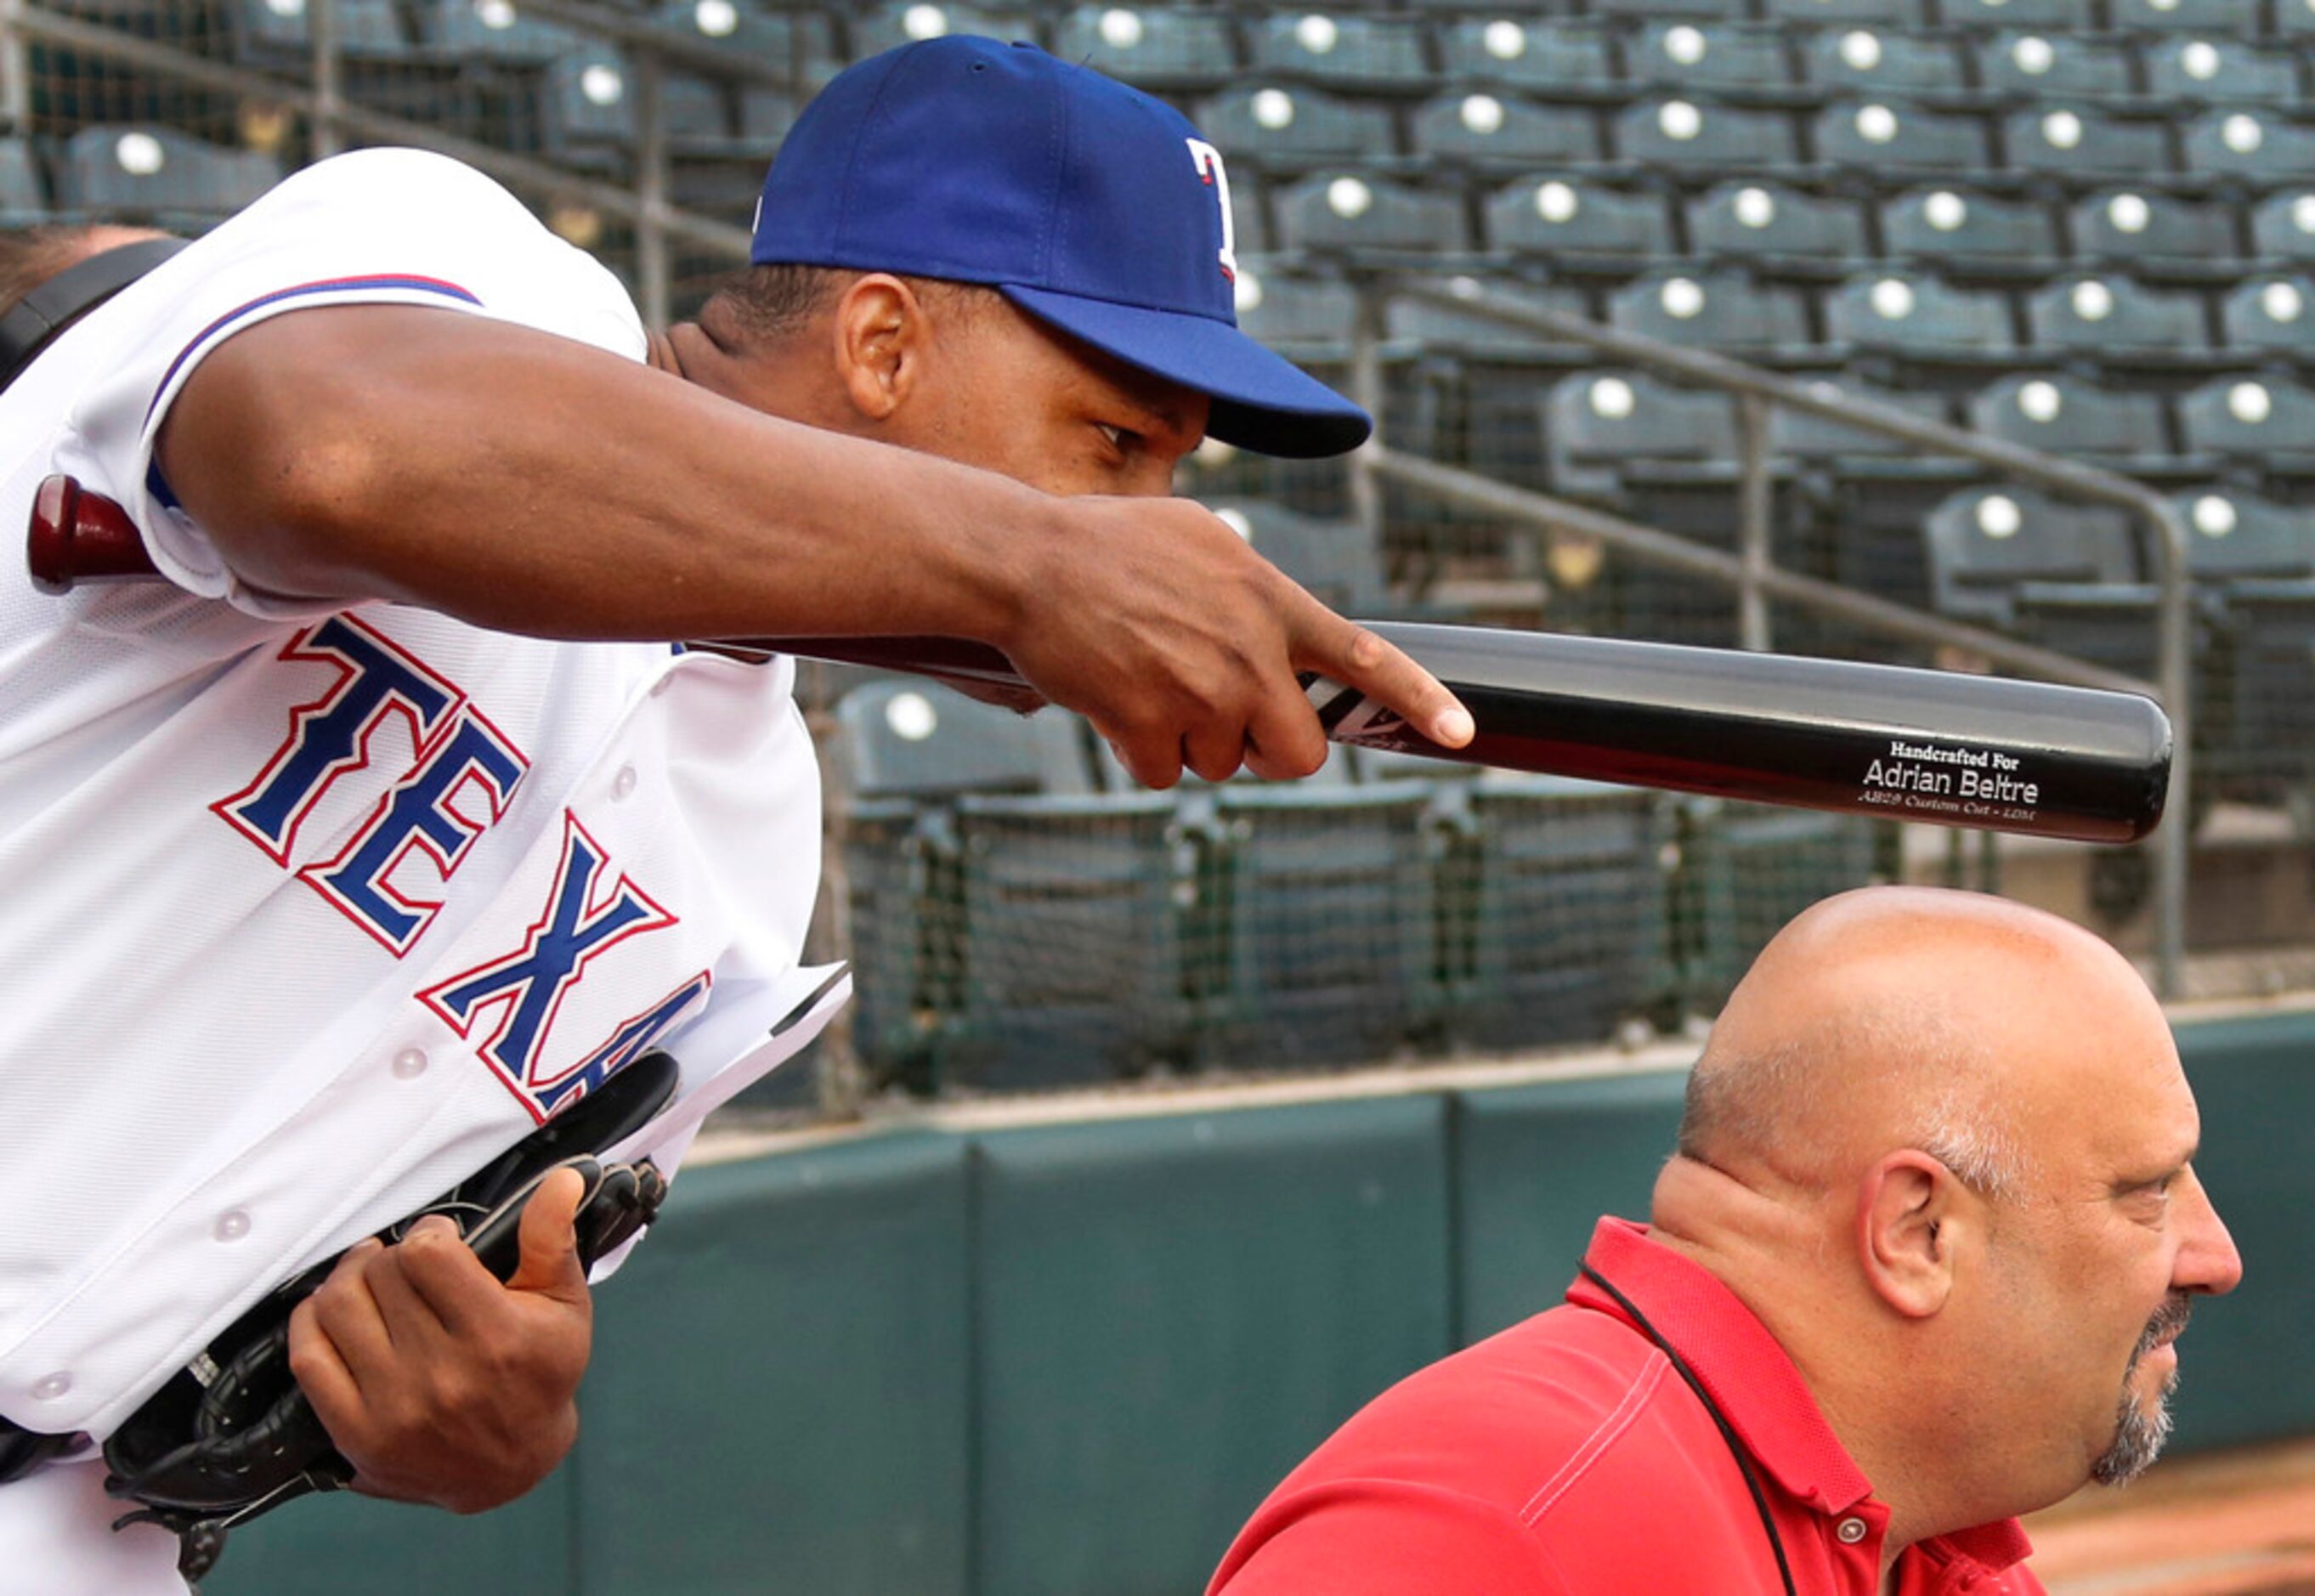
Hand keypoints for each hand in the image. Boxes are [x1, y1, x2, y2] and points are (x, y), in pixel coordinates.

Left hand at [288, 1167, 593, 1513]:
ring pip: (338, 1306)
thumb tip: (561, 1177)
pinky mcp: (356, 1433)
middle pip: (381, 1274)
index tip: (443, 1242)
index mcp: (496, 1336)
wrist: (511, 1469)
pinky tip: (336, 1311)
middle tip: (410, 1265)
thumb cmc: (541, 1375)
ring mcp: (393, 1407)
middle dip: (395, 1257)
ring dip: (350, 1279)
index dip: (431, 1233)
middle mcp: (441, 1374)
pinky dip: (311, 1322)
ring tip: (371, 1279)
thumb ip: (554, 1239)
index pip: (427, 1253)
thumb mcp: (564, 1306)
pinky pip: (308, 1357)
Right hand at [997, 498, 1472, 788]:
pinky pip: (1164, 775)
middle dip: (1270, 753)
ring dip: (1189, 742)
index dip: (1418, 699)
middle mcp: (1248, 654)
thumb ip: (1252, 590)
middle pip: (1299, 753)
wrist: (1026, 561)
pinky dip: (1139, 754)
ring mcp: (1200, 695)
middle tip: (1234, 729)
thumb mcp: (1201, 540)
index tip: (1462, 731)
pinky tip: (1114, 702)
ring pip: (1222, 765)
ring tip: (1146, 681)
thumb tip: (1276, 630)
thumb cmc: (1107, 544)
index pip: (1364, 656)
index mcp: (1269, 601)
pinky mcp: (1147, 729)